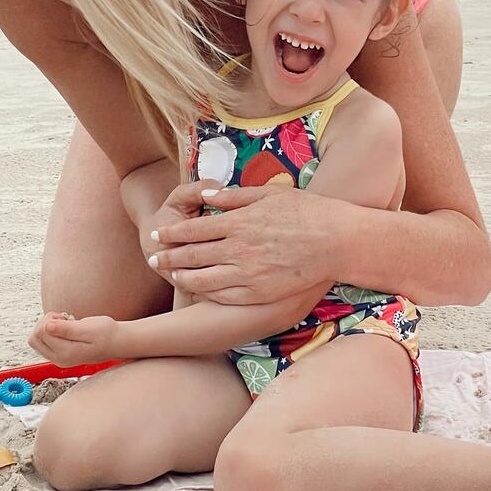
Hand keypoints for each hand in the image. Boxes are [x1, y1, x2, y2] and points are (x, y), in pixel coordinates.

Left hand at [28, 311, 120, 365]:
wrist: (116, 341)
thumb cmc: (105, 333)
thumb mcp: (88, 328)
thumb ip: (67, 329)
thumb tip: (47, 327)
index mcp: (65, 353)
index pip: (42, 332)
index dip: (51, 319)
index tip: (66, 317)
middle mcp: (59, 359)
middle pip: (35, 338)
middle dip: (46, 322)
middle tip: (64, 318)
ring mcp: (58, 358)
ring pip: (36, 340)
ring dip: (46, 326)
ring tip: (64, 323)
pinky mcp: (59, 354)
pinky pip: (43, 342)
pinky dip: (50, 331)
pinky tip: (64, 328)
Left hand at [149, 185, 335, 304]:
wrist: (337, 241)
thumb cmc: (307, 212)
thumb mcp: (269, 195)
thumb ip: (235, 197)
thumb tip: (207, 196)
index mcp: (239, 222)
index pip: (194, 229)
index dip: (171, 232)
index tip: (156, 233)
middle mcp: (238, 249)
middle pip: (192, 255)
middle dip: (168, 255)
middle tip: (153, 257)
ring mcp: (248, 274)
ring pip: (203, 278)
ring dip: (183, 275)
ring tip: (170, 273)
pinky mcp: (259, 293)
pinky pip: (224, 295)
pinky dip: (206, 292)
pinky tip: (198, 289)